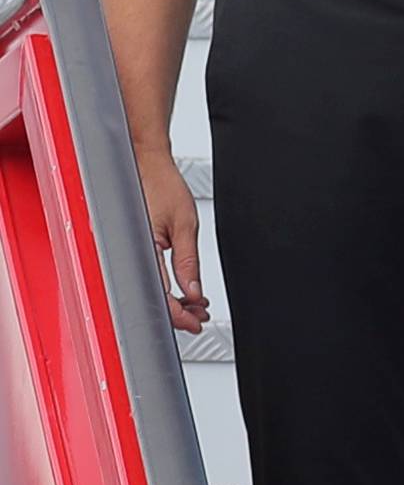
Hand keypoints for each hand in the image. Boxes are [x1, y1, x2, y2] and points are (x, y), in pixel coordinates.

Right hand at [136, 147, 207, 334]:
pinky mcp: (126, 248)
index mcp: (139, 247)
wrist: (144, 162)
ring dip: (172, 300)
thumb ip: (188, 262)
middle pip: (150, 296)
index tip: (196, 322)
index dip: (178, 314)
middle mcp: (125, 252)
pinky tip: (180, 288)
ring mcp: (123, 251)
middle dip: (178, 311)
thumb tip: (193, 291)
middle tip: (200, 314)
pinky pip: (143, 274)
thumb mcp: (185, 224)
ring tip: (195, 302)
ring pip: (147, 288)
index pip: (157, 294)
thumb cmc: (160, 184)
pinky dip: (163, 285)